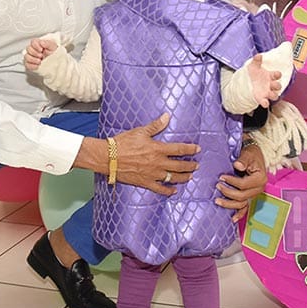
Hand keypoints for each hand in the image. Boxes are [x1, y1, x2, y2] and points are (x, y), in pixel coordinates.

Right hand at [24, 38, 58, 70]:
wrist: (56, 62)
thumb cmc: (54, 52)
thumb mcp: (53, 47)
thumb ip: (47, 43)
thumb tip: (42, 42)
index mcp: (38, 44)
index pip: (33, 42)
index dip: (36, 46)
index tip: (41, 49)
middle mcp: (33, 49)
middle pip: (28, 49)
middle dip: (35, 53)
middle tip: (41, 56)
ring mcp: (31, 57)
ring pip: (26, 57)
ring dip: (33, 59)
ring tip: (40, 61)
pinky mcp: (30, 64)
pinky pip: (27, 64)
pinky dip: (32, 66)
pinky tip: (37, 66)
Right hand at [75, 113, 199, 195]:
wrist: (108, 157)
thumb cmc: (123, 143)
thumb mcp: (140, 131)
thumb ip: (156, 126)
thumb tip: (167, 116)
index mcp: (158, 149)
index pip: (179, 150)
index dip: (190, 149)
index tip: (198, 149)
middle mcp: (157, 163)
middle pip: (179, 166)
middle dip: (190, 166)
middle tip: (196, 165)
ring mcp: (152, 174)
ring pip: (172, 178)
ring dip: (183, 178)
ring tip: (189, 177)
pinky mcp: (145, 182)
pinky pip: (159, 188)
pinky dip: (168, 191)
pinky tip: (173, 191)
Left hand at [215, 140, 267, 222]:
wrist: (254, 155)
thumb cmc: (251, 154)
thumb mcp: (248, 154)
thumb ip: (243, 160)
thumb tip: (237, 165)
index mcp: (260, 179)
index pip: (243, 185)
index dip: (231, 182)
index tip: (221, 177)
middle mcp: (259, 188)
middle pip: (242, 196)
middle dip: (228, 193)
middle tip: (217, 186)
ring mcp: (255, 193)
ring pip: (242, 203)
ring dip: (229, 204)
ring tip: (217, 201)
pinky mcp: (250, 196)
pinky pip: (245, 207)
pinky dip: (239, 214)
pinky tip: (232, 219)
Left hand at [247, 54, 281, 107]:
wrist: (246, 81)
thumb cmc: (253, 73)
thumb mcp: (253, 66)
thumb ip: (256, 61)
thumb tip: (258, 55)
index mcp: (270, 76)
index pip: (277, 75)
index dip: (278, 74)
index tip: (277, 74)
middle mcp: (270, 84)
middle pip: (277, 86)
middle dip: (277, 86)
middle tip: (275, 85)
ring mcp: (267, 92)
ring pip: (274, 95)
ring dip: (274, 95)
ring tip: (270, 94)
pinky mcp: (261, 98)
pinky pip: (265, 102)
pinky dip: (265, 103)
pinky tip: (265, 103)